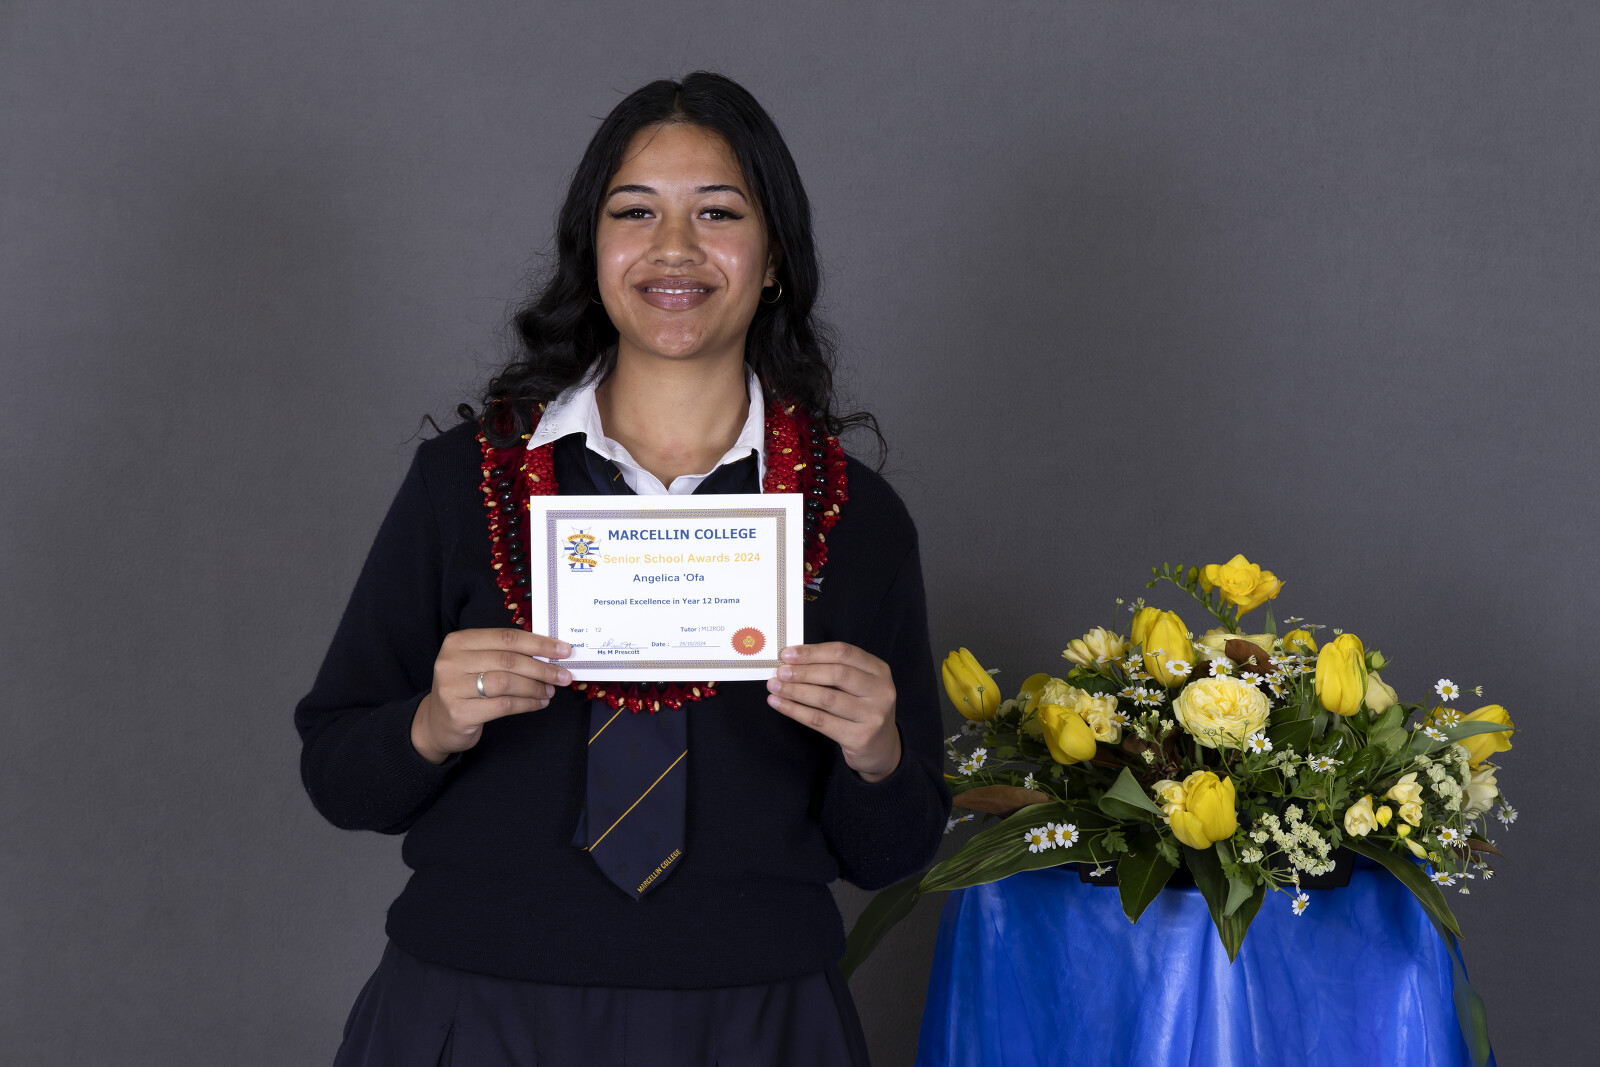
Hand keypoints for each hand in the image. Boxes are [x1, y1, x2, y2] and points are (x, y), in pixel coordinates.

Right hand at [412, 629, 572, 764]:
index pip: (506, 637)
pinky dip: (527, 704)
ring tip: (550, 690)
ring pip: (506, 682)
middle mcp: (452, 661)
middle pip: (508, 660)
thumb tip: (549, 654)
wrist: (437, 722)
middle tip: (563, 675)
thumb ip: (505, 654)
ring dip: (535, 687)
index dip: (538, 643)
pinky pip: (503, 705)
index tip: (563, 650)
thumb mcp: (478, 663)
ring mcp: (453, 687)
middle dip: (542, 667)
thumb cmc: (466, 688)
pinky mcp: (460, 712)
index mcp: (459, 641)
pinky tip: (539, 703)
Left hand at [766, 642, 901, 781]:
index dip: (813, 652)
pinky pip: (820, 721)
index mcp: (879, 670)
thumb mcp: (858, 684)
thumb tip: (792, 660)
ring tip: (774, 686)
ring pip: (827, 698)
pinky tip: (779, 704)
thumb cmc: (861, 709)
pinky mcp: (860, 737)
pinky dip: (796, 711)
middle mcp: (881, 690)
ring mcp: (873, 715)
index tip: (788, 654)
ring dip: (795, 691)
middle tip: (780, 672)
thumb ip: (833, 669)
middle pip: (837, 674)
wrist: (880, 748)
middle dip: (803, 671)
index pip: (843, 653)